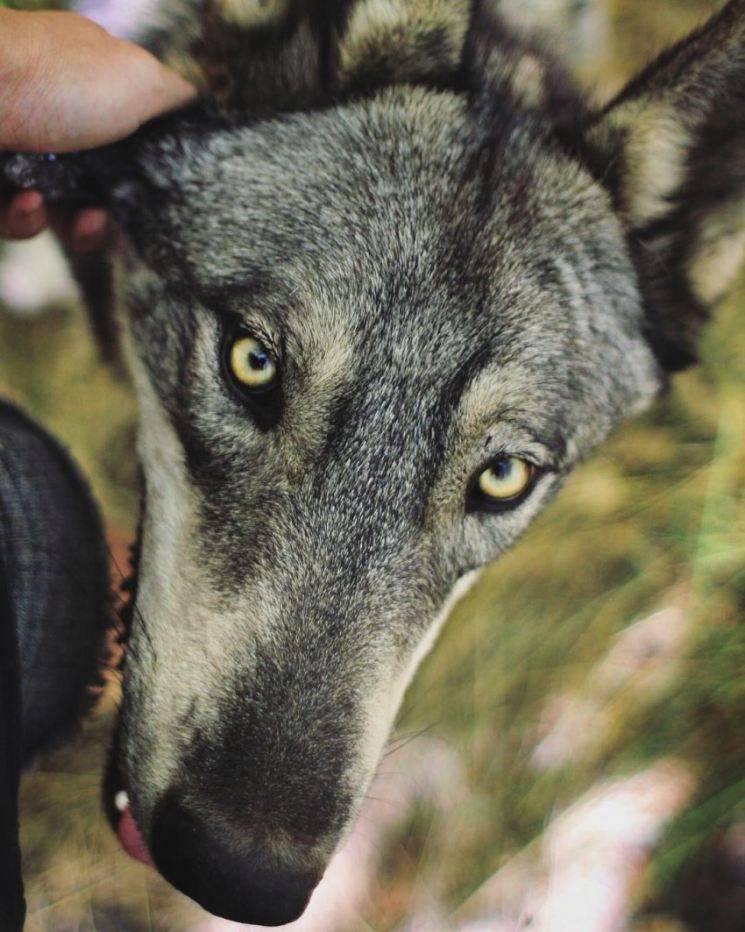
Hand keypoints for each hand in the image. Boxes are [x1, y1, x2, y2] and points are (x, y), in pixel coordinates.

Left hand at [0, 9, 195, 248]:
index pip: (136, 140)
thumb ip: (177, 101)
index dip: (149, 176)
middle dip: (111, 213)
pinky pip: (19, 220)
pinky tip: (27, 201)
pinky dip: (28, 219)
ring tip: (72, 217)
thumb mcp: (140, 79)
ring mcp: (20, 148)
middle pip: (103, 187)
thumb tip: (202, 114)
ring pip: (63, 212)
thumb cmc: (54, 83)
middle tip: (105, 216)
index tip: (155, 196)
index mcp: (96, 83)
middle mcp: (57, 114)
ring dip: (76, 226)